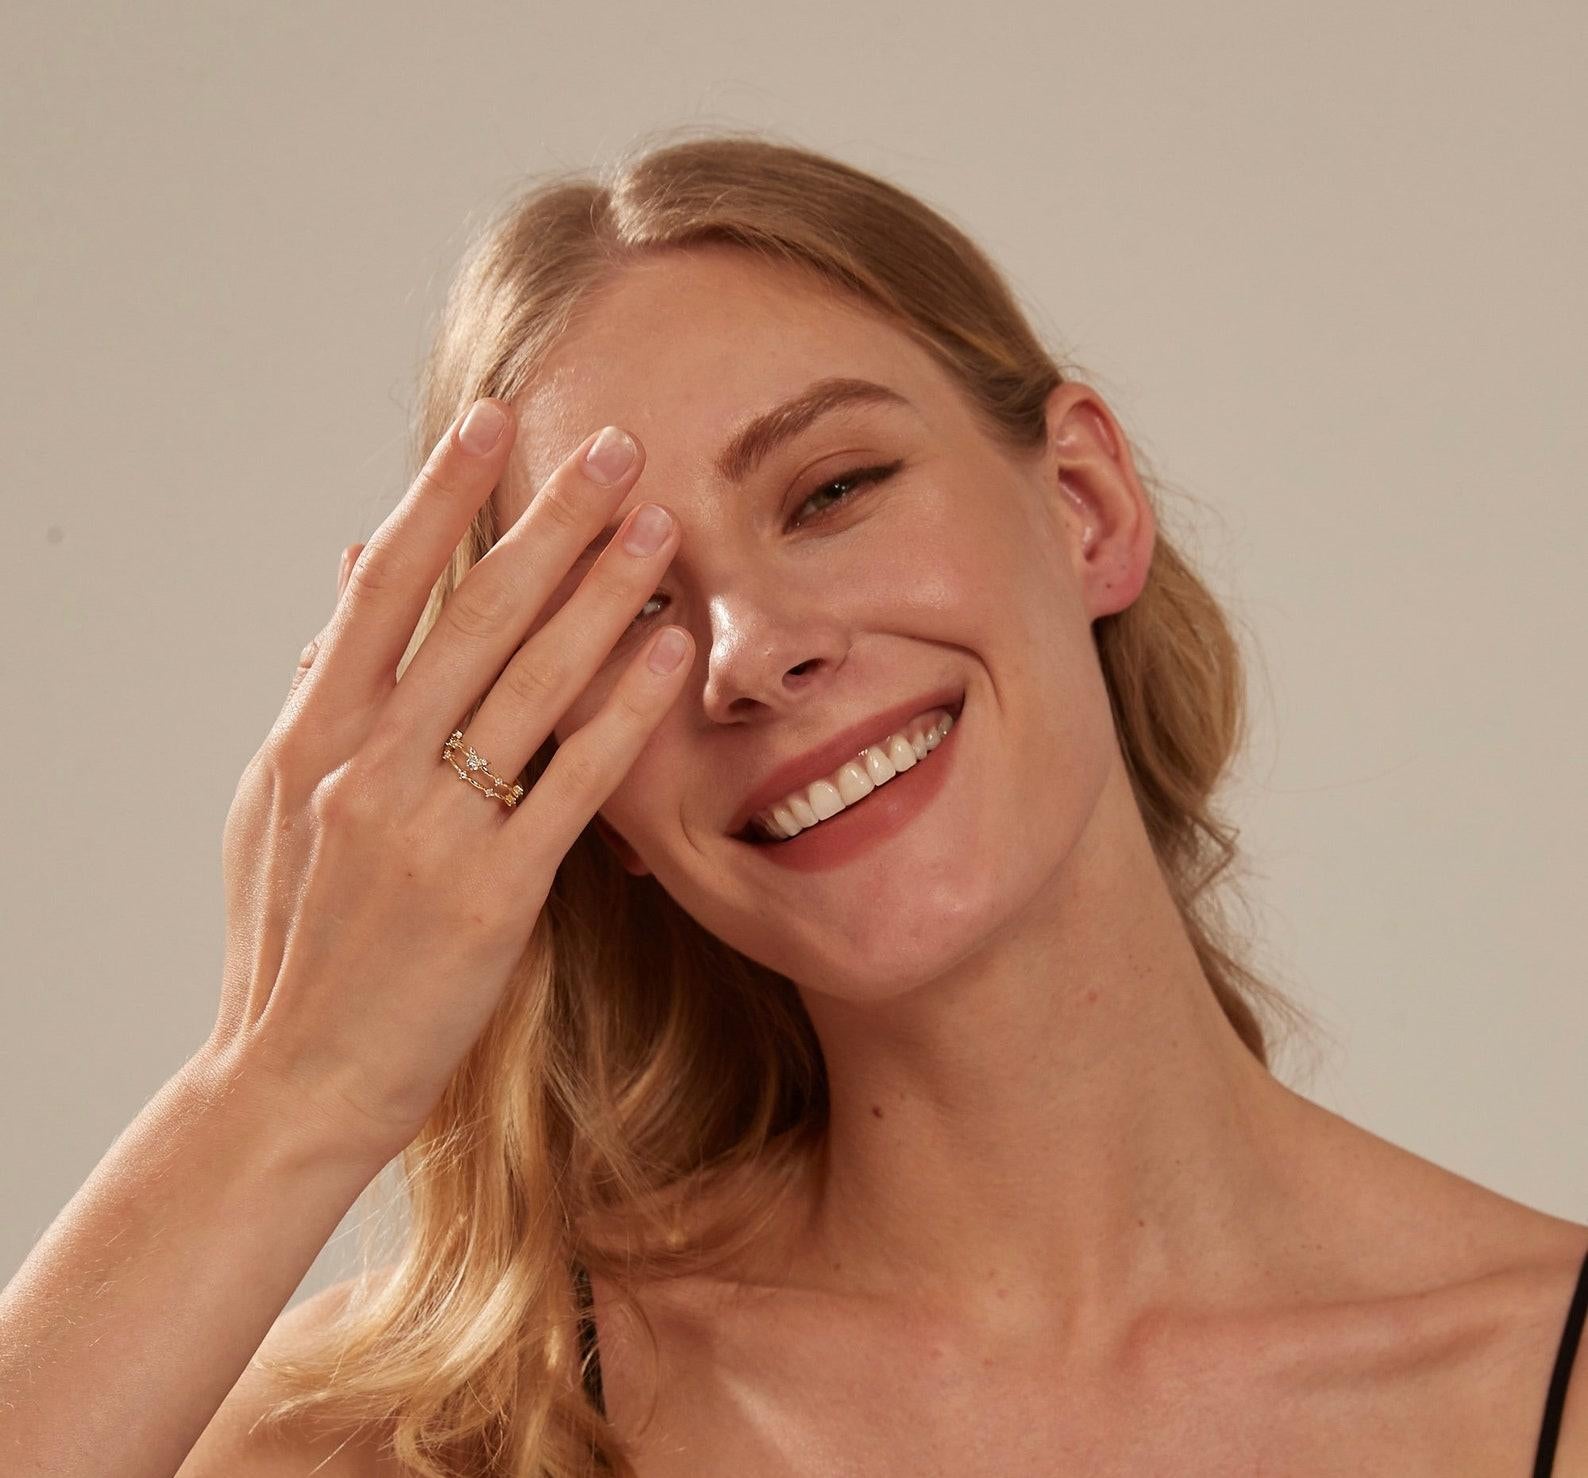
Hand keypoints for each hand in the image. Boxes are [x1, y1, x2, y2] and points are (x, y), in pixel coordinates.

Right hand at [210, 402, 689, 1163]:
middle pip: (474, 614)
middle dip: (550, 519)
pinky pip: (570, 784)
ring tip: (661, 524)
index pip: (384, 587)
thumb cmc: (288, 943)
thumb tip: (334, 603)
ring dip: (601, 593)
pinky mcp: (490, 896)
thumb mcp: (273, 809)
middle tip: (619, 445)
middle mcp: (364, 765)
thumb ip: (316, 701)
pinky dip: (621, 712)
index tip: (494, 421)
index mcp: (311, 734)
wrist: (289, 1080)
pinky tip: (670, 652)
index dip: (441, 497)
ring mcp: (427, 829)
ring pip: (528, 683)